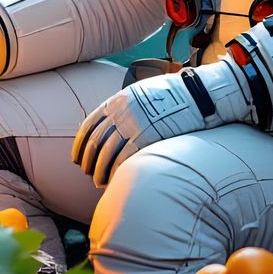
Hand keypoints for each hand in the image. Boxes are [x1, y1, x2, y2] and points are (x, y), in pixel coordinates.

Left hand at [72, 58, 252, 186]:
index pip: (89, 125)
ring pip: (106, 154)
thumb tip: (113, 123)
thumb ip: (125, 106)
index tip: (76, 157)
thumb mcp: (142, 93)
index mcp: (117, 100)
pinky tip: (113, 180)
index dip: (80, 145)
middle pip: (95, 142)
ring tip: (98, 181)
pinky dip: (115, 172)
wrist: (196, 94)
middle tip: (87, 172)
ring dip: (99, 170)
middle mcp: (121, 112)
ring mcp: (133, 125)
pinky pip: (123, 160)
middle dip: (88, 161)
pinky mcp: (146, 138)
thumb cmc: (172, 95)